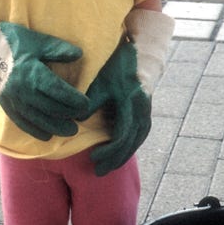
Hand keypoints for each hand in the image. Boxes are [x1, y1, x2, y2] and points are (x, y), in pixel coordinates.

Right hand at [0, 8, 88, 139]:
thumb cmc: (17, 43)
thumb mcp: (39, 41)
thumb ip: (58, 49)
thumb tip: (78, 55)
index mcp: (31, 72)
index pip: (57, 90)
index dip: (74, 100)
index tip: (86, 104)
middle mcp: (21, 89)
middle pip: (50, 107)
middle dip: (68, 115)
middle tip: (82, 118)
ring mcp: (12, 99)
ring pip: (37, 119)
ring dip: (56, 127)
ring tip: (70, 131)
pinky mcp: (6, 105)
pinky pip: (22, 123)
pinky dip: (36, 131)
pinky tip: (48, 135)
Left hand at [86, 9, 174, 175]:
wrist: (140, 54)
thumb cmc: (117, 66)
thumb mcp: (101, 80)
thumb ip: (90, 100)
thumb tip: (76, 121)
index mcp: (132, 102)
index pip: (122, 134)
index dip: (109, 149)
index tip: (93, 156)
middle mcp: (143, 109)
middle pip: (131, 142)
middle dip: (115, 159)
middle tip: (98, 171)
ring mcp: (147, 111)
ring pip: (138, 141)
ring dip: (123, 156)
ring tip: (108, 167)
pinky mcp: (146, 112)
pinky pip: (140, 135)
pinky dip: (130, 147)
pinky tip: (119, 154)